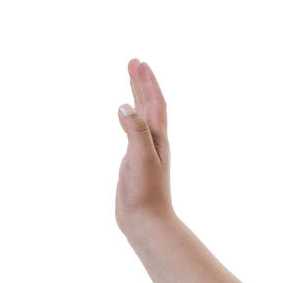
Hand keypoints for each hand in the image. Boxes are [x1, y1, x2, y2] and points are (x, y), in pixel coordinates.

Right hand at [116, 58, 173, 230]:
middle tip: (134, 62)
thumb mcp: (140, 159)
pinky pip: (133, 131)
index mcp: (158, 138)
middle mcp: (154, 141)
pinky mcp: (135, 161)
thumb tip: (125, 105)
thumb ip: (135, 132)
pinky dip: (129, 117)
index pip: (154, 103)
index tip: (138, 62)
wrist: (146, 221)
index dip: (147, 82)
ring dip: (137, 96)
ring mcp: (145, 150)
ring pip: (142, 116)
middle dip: (142, 82)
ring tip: (131, 78)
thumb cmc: (145, 193)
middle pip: (150, 105)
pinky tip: (125, 115)